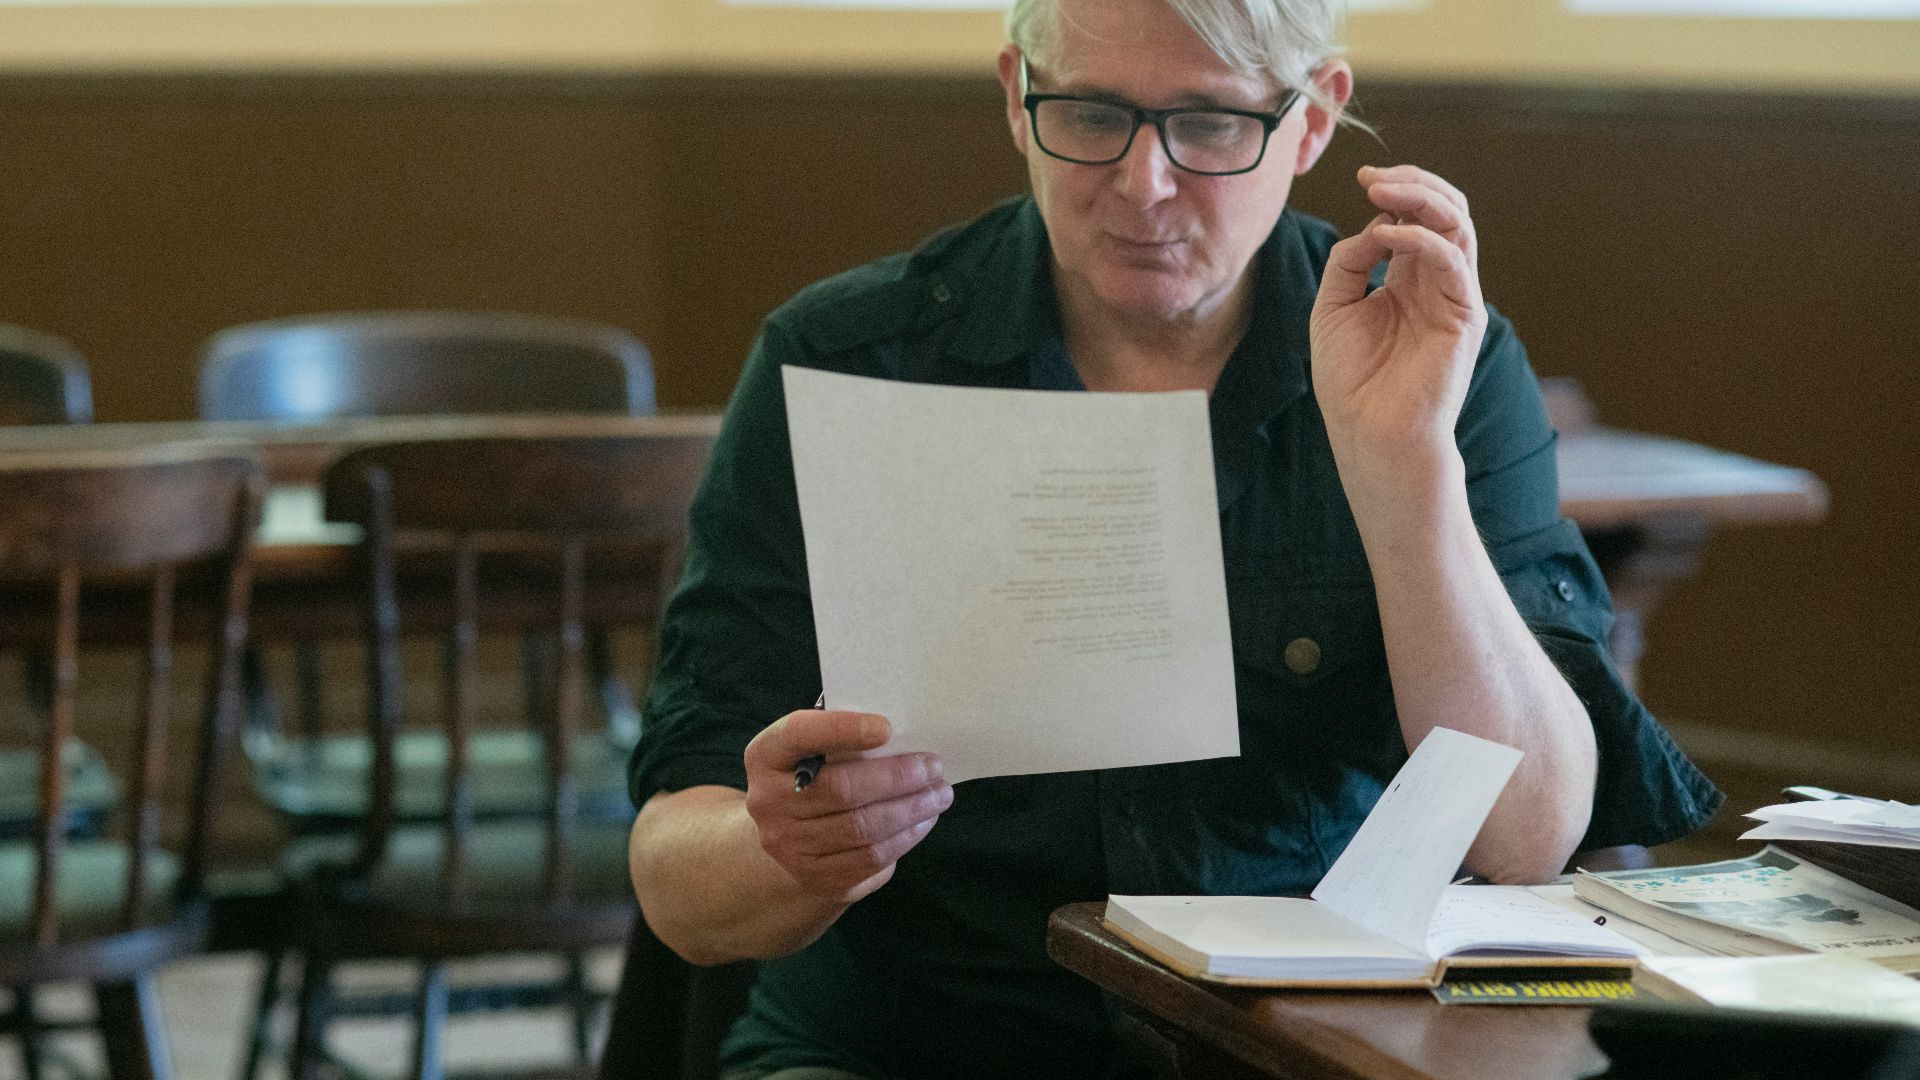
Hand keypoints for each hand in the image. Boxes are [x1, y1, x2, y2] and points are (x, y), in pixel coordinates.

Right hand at [742, 708, 951, 903]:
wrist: (791, 834)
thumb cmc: (816, 775)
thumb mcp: (816, 749)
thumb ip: (845, 738)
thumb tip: (906, 737)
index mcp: (766, 755)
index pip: (798, 735)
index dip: (841, 729)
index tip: (886, 728)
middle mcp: (767, 801)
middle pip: (840, 789)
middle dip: (896, 778)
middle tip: (934, 767)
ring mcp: (786, 845)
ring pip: (861, 828)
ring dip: (910, 811)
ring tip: (939, 795)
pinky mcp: (813, 877)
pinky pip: (868, 860)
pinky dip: (904, 839)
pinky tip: (923, 822)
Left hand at [1309, 165, 1487, 467]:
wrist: (1370, 434)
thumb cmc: (1351, 380)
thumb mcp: (1334, 307)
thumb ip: (1350, 261)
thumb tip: (1373, 223)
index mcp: (1408, 278)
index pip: (1416, 216)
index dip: (1395, 190)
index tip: (1364, 177)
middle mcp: (1436, 282)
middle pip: (1445, 211)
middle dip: (1414, 183)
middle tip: (1375, 176)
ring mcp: (1454, 296)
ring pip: (1458, 225)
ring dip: (1422, 199)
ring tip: (1383, 191)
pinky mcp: (1464, 316)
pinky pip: (1453, 262)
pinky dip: (1425, 239)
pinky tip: (1393, 235)